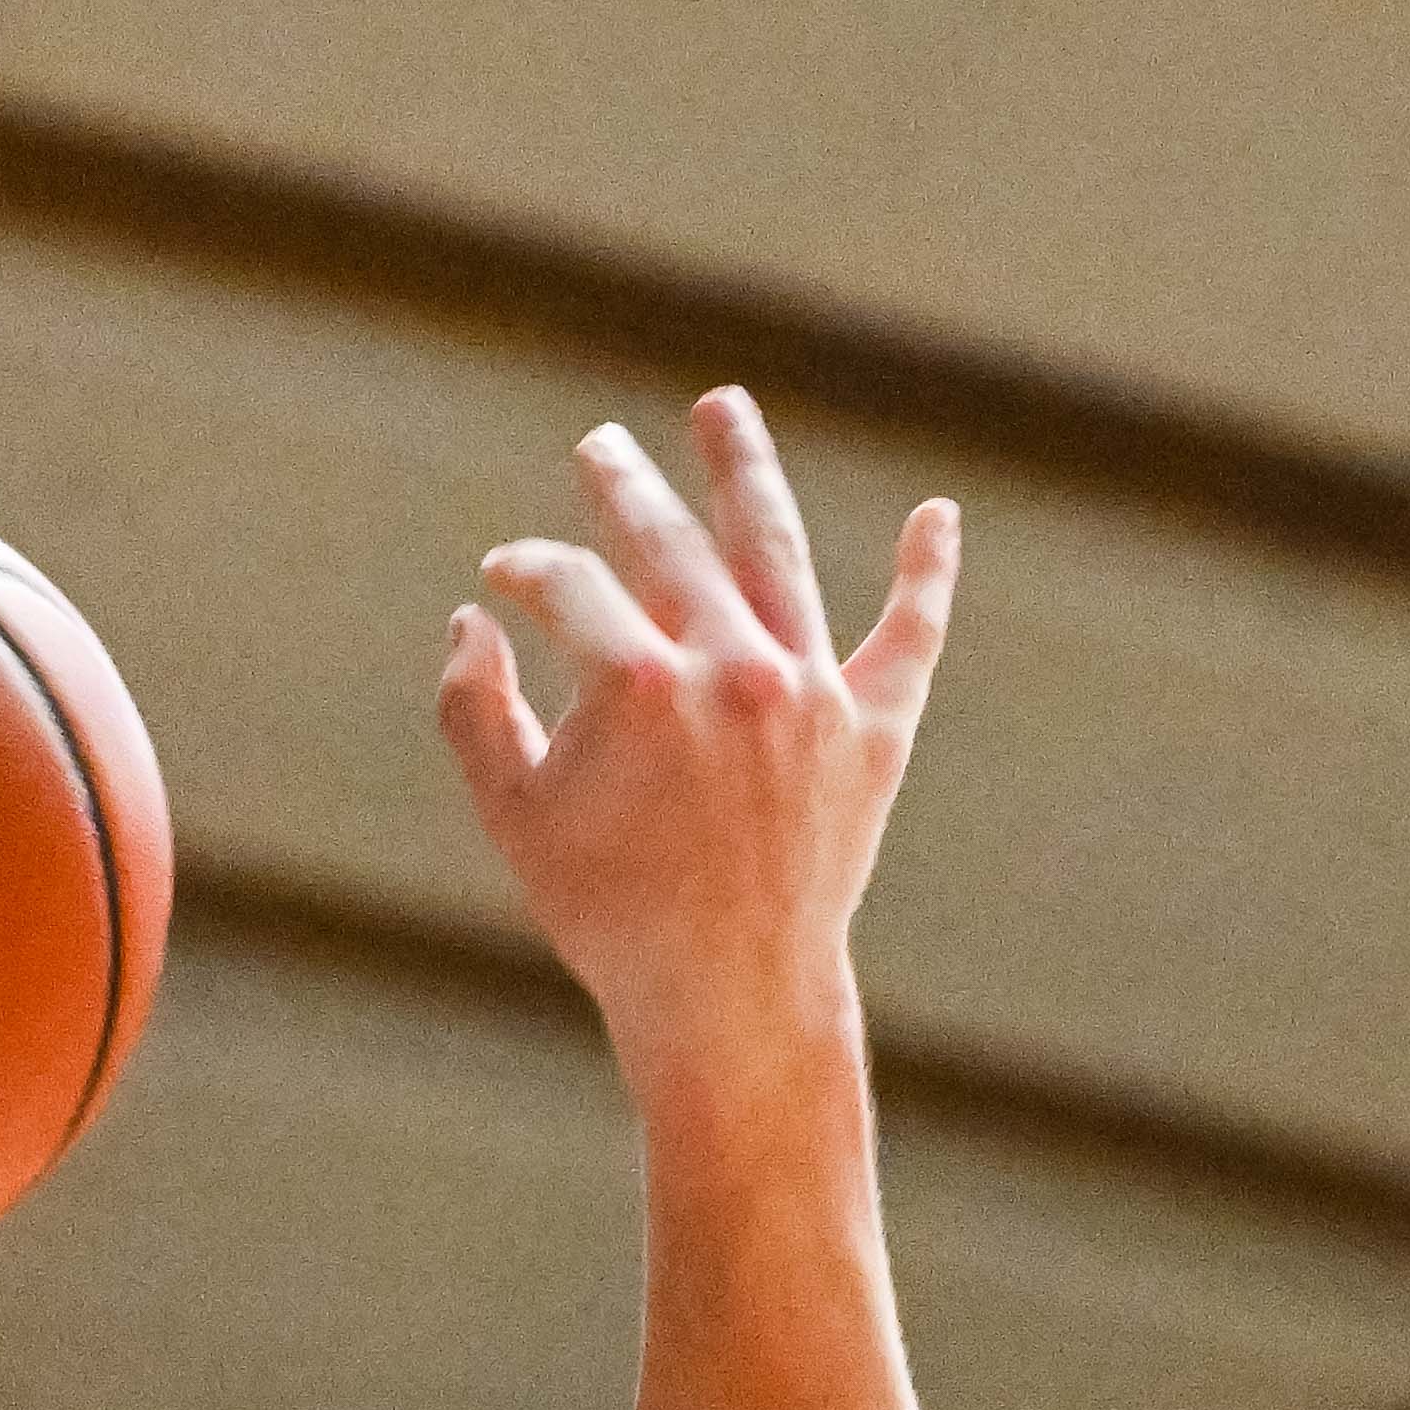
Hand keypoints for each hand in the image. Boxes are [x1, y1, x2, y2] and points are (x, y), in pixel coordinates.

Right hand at [437, 389, 954, 1057]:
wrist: (727, 999)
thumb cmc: (608, 915)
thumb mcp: (513, 816)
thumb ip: (474, 709)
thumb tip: (474, 619)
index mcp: (638, 683)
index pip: (568, 586)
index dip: (525, 572)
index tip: (502, 578)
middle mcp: (734, 666)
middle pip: (669, 542)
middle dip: (624, 487)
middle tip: (601, 451)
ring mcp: (811, 691)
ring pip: (777, 552)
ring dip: (744, 472)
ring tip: (721, 410)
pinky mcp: (874, 731)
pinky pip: (907, 635)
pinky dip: (924, 575)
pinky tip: (935, 517)